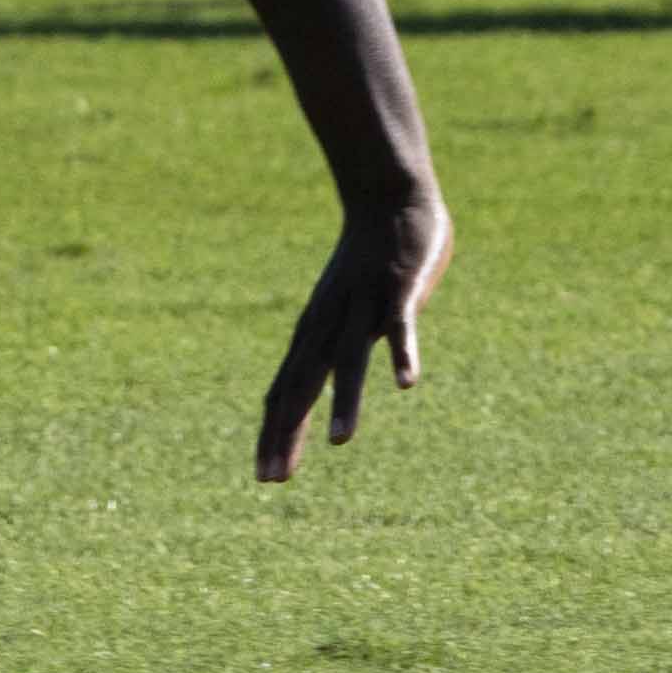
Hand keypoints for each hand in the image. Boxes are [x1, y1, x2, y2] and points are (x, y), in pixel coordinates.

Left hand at [256, 169, 452, 479]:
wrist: (385, 195)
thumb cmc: (363, 260)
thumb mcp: (335, 309)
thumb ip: (327, 344)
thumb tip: (309, 377)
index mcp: (314, 332)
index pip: (286, 391)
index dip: (276, 434)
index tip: (266, 477)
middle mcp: (330, 324)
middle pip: (304, 385)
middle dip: (289, 432)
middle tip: (275, 477)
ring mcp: (363, 307)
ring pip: (350, 360)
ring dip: (346, 401)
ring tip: (341, 441)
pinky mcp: (398, 291)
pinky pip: (400, 327)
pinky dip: (402, 354)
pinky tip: (405, 384)